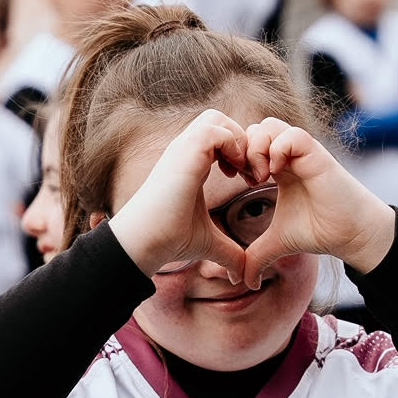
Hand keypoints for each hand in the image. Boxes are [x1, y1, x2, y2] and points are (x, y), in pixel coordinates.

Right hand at [106, 110, 255, 272]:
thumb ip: (230, 253)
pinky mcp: (184, 152)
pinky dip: (233, 145)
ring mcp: (183, 149)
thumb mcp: (210, 243)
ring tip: (246, 172)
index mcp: (191, 164)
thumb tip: (244, 278)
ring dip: (239, 141)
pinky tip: (236, 173)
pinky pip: (216, 129)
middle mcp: (185, 151)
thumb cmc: (170, 240)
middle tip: (252, 172)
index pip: (220, 137)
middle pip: (219, 120)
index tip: (252, 181)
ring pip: (217, 119)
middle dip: (243, 140)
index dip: (242, 152)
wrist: (146, 242)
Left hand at [231, 118, 396, 284]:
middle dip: (243, 150)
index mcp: (278, 167)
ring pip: (269, 125)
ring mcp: (303, 153)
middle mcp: (289, 155)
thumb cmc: (319, 232)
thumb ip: (257, 257)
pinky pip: (291, 135)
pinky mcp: (317, 155)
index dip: (236, 157)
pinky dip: (277, 150)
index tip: (236, 181)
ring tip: (259, 177)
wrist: (350, 234)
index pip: (248, 142)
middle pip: (255, 128)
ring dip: (257, 148)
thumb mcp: (277, 243)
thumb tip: (243, 282)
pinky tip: (274, 175)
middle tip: (245, 178)